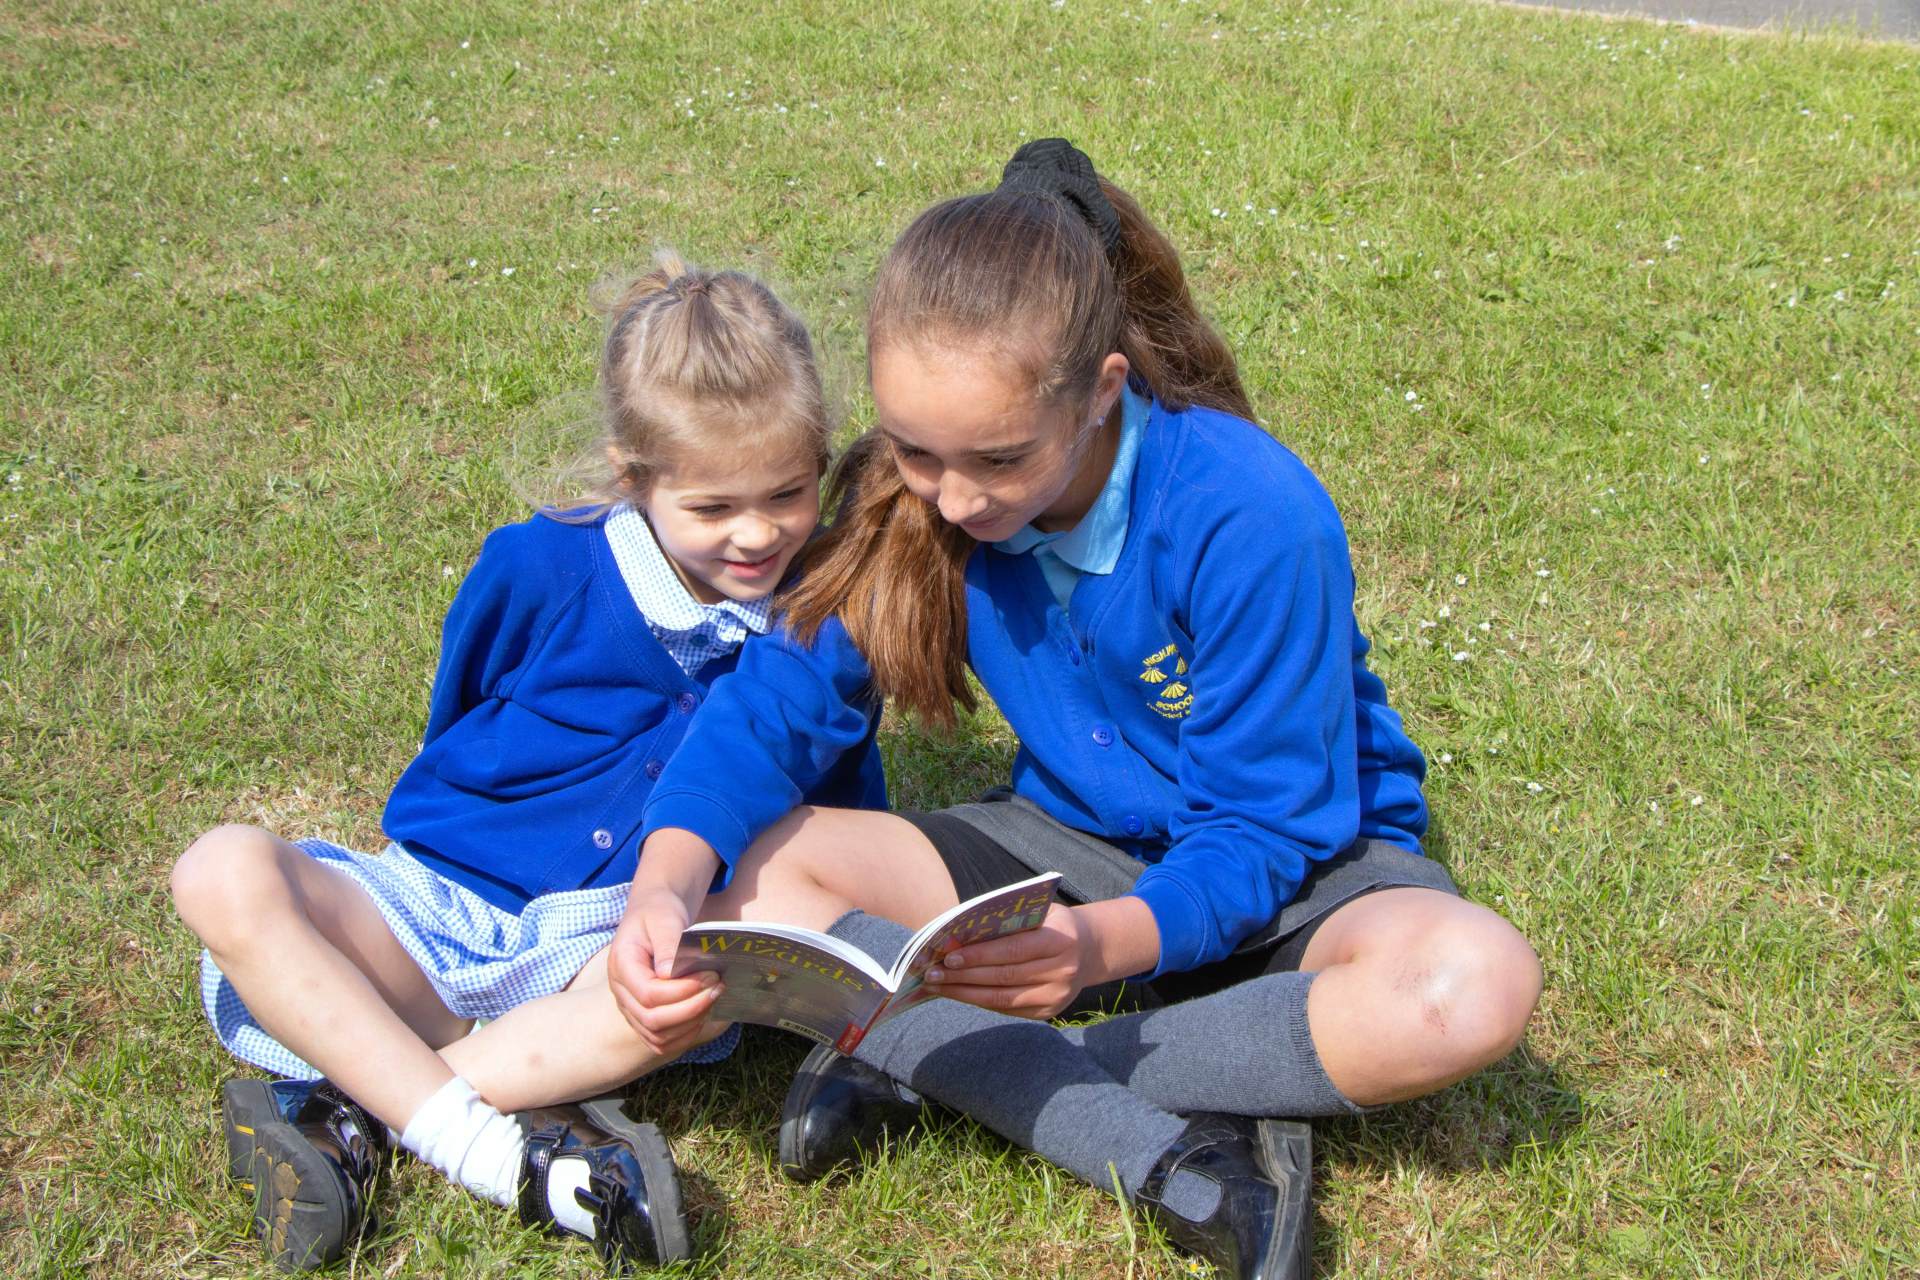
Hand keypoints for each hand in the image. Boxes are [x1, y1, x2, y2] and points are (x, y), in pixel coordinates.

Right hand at [608, 834, 726, 1055]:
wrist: (654, 914)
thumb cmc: (659, 912)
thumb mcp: (664, 918)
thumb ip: (667, 943)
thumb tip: (670, 974)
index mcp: (621, 966)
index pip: (649, 994)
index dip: (682, 991)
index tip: (710, 975)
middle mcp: (621, 992)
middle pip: (652, 1020)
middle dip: (691, 1008)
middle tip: (717, 987)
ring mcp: (630, 1008)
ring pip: (657, 1036)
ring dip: (691, 1023)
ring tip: (714, 997)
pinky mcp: (644, 1017)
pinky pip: (662, 1041)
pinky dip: (686, 1034)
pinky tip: (705, 1013)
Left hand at [923, 903, 1093, 1018]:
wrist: (1091, 949)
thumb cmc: (1053, 924)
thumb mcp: (1040, 913)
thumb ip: (1008, 922)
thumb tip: (960, 932)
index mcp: (1060, 940)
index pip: (1013, 950)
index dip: (980, 955)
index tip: (949, 956)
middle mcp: (1062, 971)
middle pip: (1004, 977)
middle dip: (964, 976)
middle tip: (933, 973)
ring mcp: (1056, 996)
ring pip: (1003, 998)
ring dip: (966, 993)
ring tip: (939, 985)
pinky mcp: (1049, 1012)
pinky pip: (1008, 1009)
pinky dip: (981, 1001)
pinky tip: (960, 993)